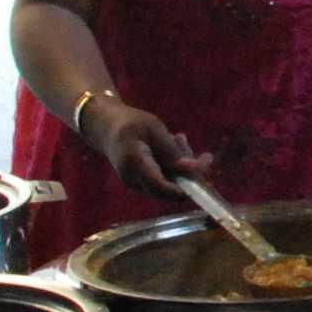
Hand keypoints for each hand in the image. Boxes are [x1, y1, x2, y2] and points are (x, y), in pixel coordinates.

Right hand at [84, 101, 214, 202]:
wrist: (107, 129)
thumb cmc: (130, 123)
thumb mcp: (153, 128)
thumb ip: (171, 150)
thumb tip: (193, 169)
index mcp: (135, 164)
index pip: (161, 187)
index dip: (185, 188)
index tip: (204, 171)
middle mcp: (136, 181)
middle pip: (171, 187)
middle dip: (188, 169)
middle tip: (194, 148)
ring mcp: (139, 184)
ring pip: (171, 182)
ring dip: (182, 163)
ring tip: (178, 138)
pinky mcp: (144, 183)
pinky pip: (166, 178)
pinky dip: (174, 164)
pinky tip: (172, 144)